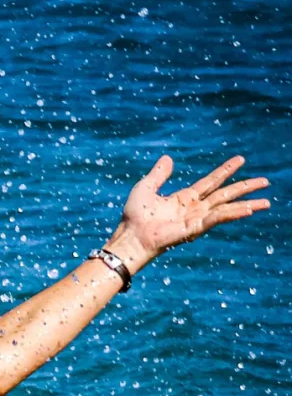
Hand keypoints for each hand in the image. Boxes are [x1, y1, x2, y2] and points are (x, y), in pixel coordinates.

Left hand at [109, 153, 268, 270]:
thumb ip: (159, 174)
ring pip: (226, 209)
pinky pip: (215, 219)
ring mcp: (195, 220)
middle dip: (245, 188)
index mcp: (184, 199)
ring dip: (246, 204)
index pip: (211, 182)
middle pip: (225, 195)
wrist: (128, 237)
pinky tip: (246, 210)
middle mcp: (193, 210)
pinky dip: (231, 214)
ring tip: (265, 202)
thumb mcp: (146, 187)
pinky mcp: (192, 230)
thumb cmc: (134, 217)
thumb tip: (168, 158)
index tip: (240, 160)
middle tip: (265, 181)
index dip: (225, 171)